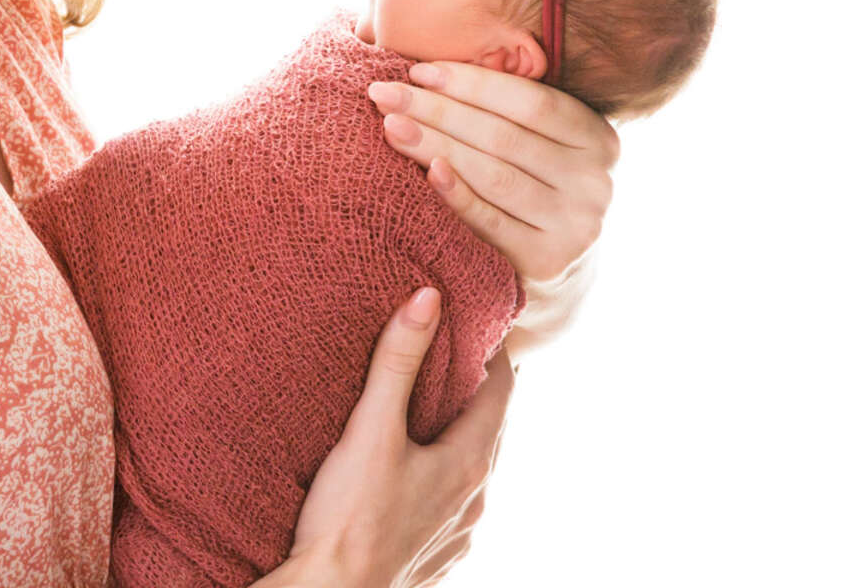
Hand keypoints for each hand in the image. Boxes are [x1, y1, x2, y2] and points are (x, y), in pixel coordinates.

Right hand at [286, 287, 512, 586]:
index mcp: (470, 463)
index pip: (502, 390)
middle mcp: (476, 499)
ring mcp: (459, 532)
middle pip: (490, 427)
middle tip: (448, 349)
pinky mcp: (437, 554)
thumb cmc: (349, 520)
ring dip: (458, 432)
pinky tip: (413, 468)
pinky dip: (442, 471)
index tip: (473, 320)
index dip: (492, 351)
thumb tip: (428, 298)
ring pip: (472, 466)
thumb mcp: (371, 429)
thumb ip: (397, 361)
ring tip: (428, 403)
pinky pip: (453, 500)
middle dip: (474, 387)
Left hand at [371, 59, 619, 293]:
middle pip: (504, 137)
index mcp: (598, 137)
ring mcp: (575, 225)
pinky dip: (456, 194)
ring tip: (391, 126)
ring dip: (435, 146)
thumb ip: (503, 106)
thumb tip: (426, 70)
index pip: (530, 100)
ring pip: (494, 175)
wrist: (555, 266)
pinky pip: (490, 222)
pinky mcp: (547, 262)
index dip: (471, 82)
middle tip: (384, 94)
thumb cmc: (532, 184)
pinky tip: (426, 171)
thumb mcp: (539, 141)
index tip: (417, 71)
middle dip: (438, 110)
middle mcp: (595, 182)